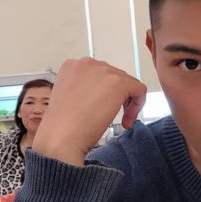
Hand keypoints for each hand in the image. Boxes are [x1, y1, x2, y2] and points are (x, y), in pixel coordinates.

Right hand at [32, 58, 146, 165]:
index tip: (103, 108)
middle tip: (115, 116)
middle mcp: (87, 63)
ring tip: (121, 121)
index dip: (105, 93)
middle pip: (115, 76)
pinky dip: (138, 105)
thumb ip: (86, 90)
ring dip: (127, 103)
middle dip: (118, 97)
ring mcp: (103, 71)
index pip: (100, 74)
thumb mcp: (71, 98)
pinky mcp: (118, 83)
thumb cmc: (63, 126)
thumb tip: (104, 94)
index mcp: (73, 66)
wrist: (61, 138)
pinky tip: (127, 120)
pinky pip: (139, 89)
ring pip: (128, 83)